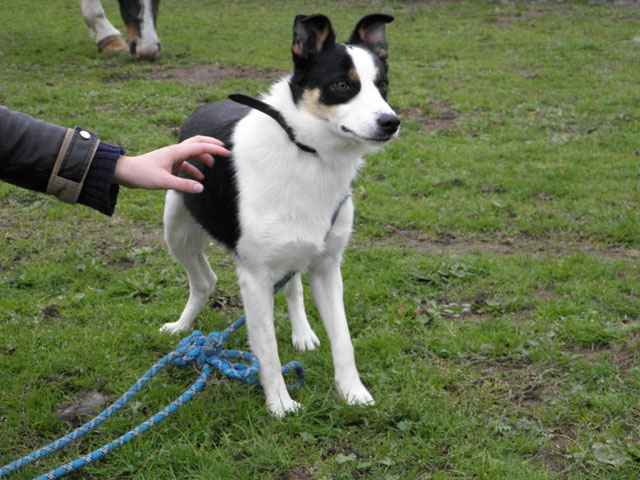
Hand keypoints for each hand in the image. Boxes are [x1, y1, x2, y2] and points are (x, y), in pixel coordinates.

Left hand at [113, 136, 229, 192]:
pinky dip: (194, 169)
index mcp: (175, 152)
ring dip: (204, 158)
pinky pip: (186, 164)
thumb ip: (183, 185)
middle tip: (224, 150)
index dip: (215, 149)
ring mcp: (172, 157)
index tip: (227, 153)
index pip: (200, 147)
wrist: (125, 172)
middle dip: (211, 145)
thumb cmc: (142, 175)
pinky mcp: (169, 164)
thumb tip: (201, 188)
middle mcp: (175, 151)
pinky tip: (199, 179)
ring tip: (213, 167)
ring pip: (192, 153)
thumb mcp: (164, 182)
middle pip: (197, 143)